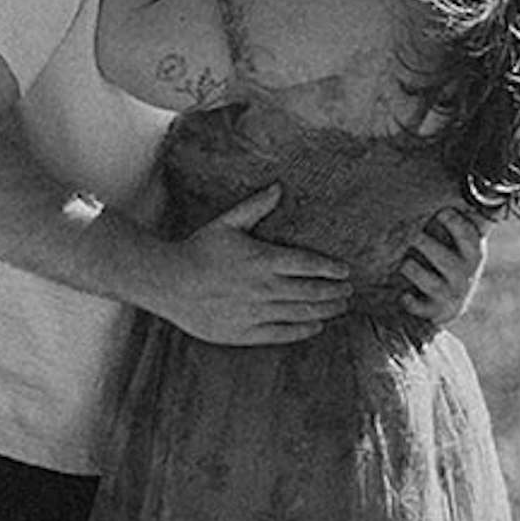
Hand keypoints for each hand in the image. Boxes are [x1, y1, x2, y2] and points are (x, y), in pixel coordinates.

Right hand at [131, 184, 348, 345]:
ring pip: (300, 313)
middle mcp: (264, 288)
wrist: (169, 283)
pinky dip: (303, 330)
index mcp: (262, 259)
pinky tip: (316, 326)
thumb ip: (256, 207)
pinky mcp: (246, 332)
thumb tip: (279, 187)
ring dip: (325, 310)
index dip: (330, 268)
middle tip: (350, 291)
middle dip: (334, 292)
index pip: (307, 264)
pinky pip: (282, 333)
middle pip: (310, 291)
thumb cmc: (199, 249)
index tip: (346, 271)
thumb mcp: (227, 223)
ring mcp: (256, 312)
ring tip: (341, 307)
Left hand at [399, 203, 488, 325]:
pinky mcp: (436, 311)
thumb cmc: (452, 261)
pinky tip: (404, 295)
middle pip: (443, 257)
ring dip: (411, 268)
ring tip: (406, 263)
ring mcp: (451, 294)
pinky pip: (417, 305)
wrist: (451, 307)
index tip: (440, 212)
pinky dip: (409, 300)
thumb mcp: (461, 244)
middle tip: (413, 237)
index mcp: (473, 252)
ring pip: (425, 278)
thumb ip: (460, 220)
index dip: (455, 223)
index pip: (468, 236)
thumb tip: (464, 179)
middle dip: (423, 243)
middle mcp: (465, 274)